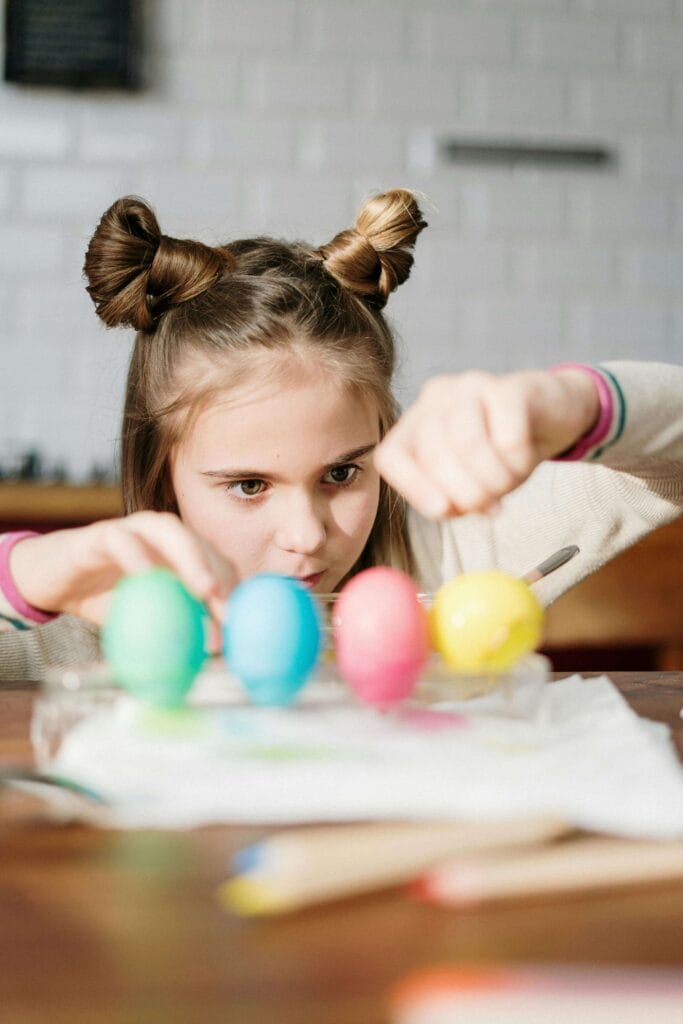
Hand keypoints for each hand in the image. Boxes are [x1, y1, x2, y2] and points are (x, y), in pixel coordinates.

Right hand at [9, 511, 237, 626]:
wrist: (51, 582)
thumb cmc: (105, 600)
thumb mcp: (145, 620)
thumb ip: (177, 630)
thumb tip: (213, 656)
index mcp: (180, 552)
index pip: (217, 564)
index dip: (234, 590)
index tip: (241, 623)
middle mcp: (162, 534)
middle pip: (202, 544)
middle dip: (221, 574)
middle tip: (229, 609)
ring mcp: (133, 529)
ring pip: (170, 531)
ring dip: (192, 558)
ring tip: (205, 589)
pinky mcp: (100, 534)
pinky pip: (121, 540)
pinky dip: (136, 556)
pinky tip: (147, 578)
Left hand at [374, 368, 599, 517]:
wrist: (553, 414)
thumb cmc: (502, 453)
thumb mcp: (471, 482)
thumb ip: (452, 499)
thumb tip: (449, 508)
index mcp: (416, 423)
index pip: (390, 455)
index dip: (412, 488)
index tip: (444, 511)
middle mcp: (435, 398)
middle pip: (432, 452)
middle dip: (464, 492)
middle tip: (490, 506)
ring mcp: (471, 386)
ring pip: (468, 443)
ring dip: (494, 479)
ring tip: (509, 484)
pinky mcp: (510, 387)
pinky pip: (507, 436)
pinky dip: (517, 461)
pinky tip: (525, 462)